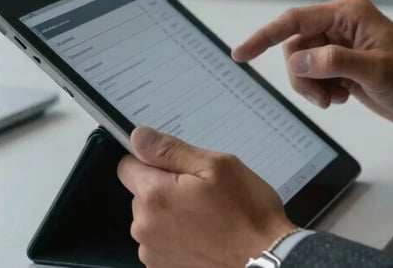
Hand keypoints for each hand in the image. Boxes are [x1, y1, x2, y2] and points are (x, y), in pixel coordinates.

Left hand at [117, 126, 294, 267]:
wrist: (264, 261)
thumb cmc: (245, 211)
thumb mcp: (216, 166)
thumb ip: (171, 150)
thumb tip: (139, 136)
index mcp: (155, 196)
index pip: (128, 166)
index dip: (152, 160)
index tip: (177, 165)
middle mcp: (144, 228)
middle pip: (141, 193)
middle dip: (165, 186)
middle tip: (201, 189)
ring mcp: (152, 253)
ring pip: (152, 217)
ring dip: (171, 212)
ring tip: (206, 214)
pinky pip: (161, 240)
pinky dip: (178, 235)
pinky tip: (204, 234)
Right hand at [232, 0, 392, 131]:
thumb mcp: (375, 71)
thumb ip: (333, 62)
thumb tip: (297, 61)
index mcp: (347, 13)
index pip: (295, 21)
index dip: (265, 35)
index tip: (241, 53)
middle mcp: (340, 25)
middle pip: (295, 47)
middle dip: (302, 75)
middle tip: (324, 96)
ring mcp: (341, 46)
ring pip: (302, 64)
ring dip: (311, 86)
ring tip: (336, 98)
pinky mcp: (343, 65)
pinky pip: (313, 76)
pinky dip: (320, 91)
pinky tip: (343, 97)